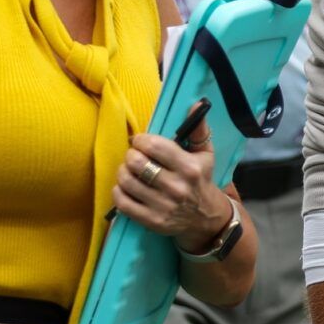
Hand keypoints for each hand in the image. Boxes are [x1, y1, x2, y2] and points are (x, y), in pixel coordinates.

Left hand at [113, 123, 228, 252]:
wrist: (205, 218)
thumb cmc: (201, 180)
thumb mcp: (205, 154)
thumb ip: (198, 129)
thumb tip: (197, 103)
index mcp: (189, 168)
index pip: (153, 146)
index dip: (140, 140)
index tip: (142, 142)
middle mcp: (177, 188)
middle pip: (136, 162)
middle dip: (131, 155)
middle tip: (135, 156)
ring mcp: (163, 206)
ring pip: (126, 181)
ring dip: (123, 172)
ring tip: (130, 170)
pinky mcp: (152, 221)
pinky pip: (122, 202)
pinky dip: (118, 191)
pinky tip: (126, 187)